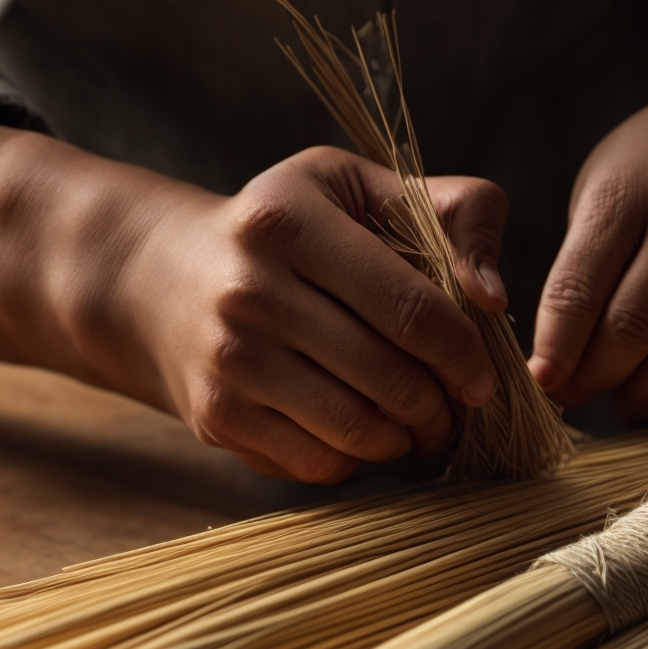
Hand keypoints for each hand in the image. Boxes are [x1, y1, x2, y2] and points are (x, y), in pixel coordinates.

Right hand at [112, 147, 507, 482]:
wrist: (154, 277)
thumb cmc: (282, 227)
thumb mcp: (354, 185)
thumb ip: (451, 211)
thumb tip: (493, 296)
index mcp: (292, 223)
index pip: (410, 308)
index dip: (463, 354)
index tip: (480, 376)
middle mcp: (252, 291)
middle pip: (388, 377)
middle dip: (440, 407)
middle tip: (454, 409)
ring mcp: (229, 359)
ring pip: (355, 430)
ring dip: (404, 441)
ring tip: (416, 426)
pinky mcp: (215, 415)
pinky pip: (314, 463)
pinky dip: (354, 461)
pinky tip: (361, 435)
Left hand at [528, 0, 647, 421]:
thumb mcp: (610, 177)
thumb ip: (586, 254)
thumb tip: (563, 343)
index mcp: (623, 193)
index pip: (577, 290)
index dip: (556, 351)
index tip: (543, 384)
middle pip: (632, 330)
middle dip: (598, 380)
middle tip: (582, 399)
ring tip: (628, 406)